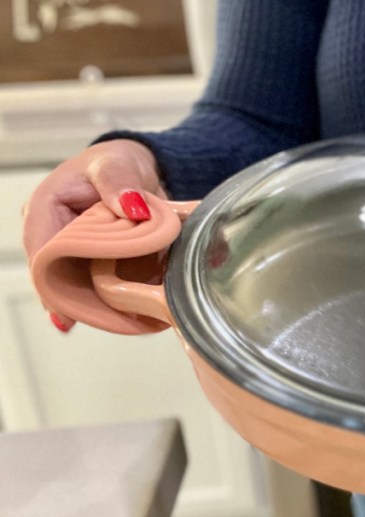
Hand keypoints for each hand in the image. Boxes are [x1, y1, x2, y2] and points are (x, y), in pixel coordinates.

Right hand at [21, 139, 167, 331]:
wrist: (140, 167)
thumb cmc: (117, 162)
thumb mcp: (115, 164)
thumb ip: (119, 182)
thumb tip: (130, 206)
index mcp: (45, 209)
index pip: (41, 251)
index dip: (50, 283)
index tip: (64, 310)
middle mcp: (54, 233)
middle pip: (57, 275)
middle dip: (74, 299)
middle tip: (96, 322)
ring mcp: (75, 249)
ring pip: (78, 283)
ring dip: (95, 301)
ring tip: (114, 322)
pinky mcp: (97, 259)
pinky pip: (100, 281)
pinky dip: (112, 295)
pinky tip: (125, 314)